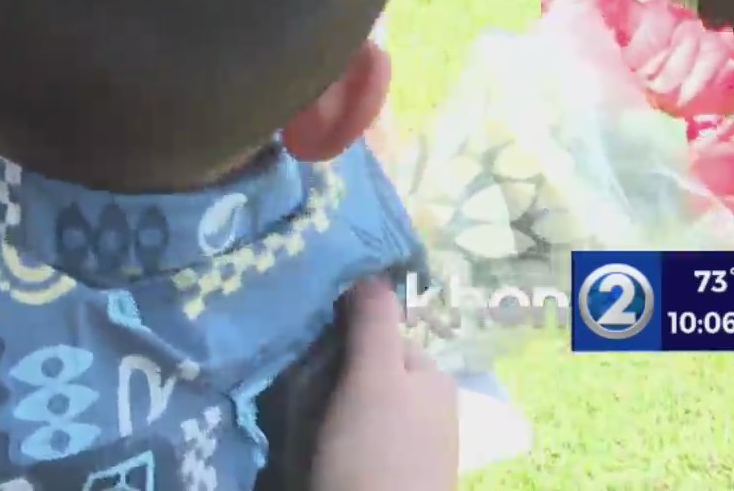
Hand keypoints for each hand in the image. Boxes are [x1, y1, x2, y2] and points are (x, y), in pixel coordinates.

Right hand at [312, 278, 458, 490]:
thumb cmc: (374, 455)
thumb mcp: (374, 378)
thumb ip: (373, 321)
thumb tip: (370, 265)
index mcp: (431, 374)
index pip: (374, 331)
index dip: (335, 337)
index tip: (306, 353)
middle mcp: (428, 405)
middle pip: (362, 366)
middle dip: (327, 375)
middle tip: (302, 396)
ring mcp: (410, 445)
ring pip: (352, 405)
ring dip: (321, 410)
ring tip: (304, 430)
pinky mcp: (387, 474)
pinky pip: (352, 440)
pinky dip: (329, 441)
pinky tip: (316, 455)